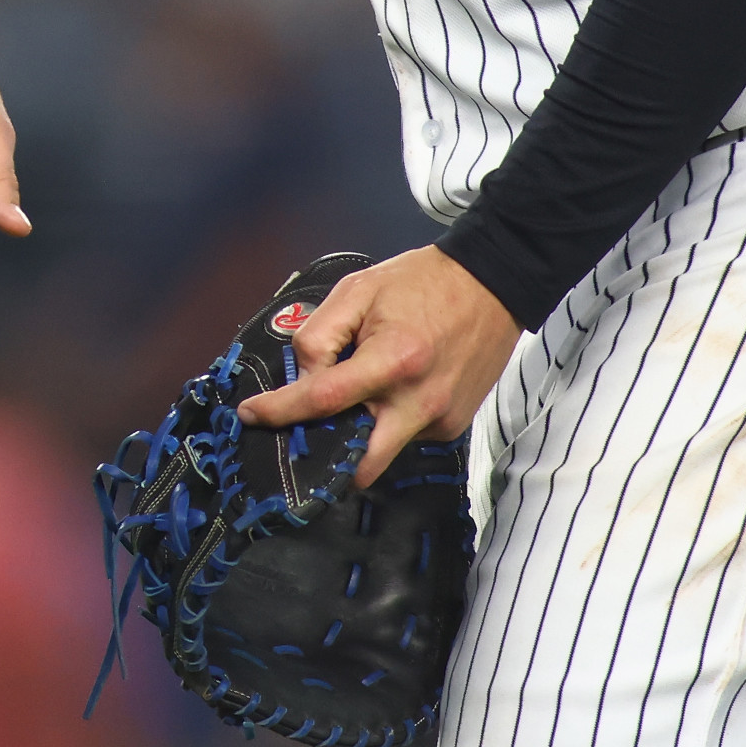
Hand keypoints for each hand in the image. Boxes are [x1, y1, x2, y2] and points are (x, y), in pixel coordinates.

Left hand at [232, 244, 519, 487]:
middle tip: (301, 439)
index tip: (252, 415)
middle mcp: (419, 400)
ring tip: (354, 396)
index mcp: (393, 360)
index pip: (323, 400)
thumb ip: (320, 334)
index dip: (280, 412)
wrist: (493, 285)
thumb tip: (303, 375)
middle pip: (360, 464)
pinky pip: (406, 436)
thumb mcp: (358, 290)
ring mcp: (440, 419)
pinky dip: (387, 421)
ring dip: (357, 436)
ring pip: (382, 452)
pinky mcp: (452, 426)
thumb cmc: (422, 282)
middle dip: (325, 461)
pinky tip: (392, 389)